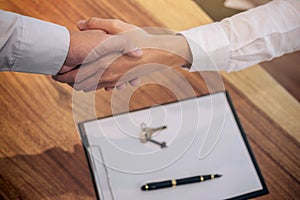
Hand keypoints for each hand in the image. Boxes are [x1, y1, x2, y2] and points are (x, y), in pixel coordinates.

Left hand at [54, 18, 191, 91]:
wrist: (159, 54)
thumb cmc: (140, 40)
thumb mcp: (118, 27)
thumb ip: (97, 24)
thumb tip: (80, 23)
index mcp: (102, 61)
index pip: (76, 73)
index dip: (63, 75)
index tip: (55, 74)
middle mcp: (107, 74)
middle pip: (81, 83)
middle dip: (69, 82)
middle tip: (60, 78)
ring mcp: (114, 80)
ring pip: (92, 87)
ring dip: (81, 84)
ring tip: (72, 81)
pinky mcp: (121, 81)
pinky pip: (103, 87)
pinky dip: (94, 85)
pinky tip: (92, 82)